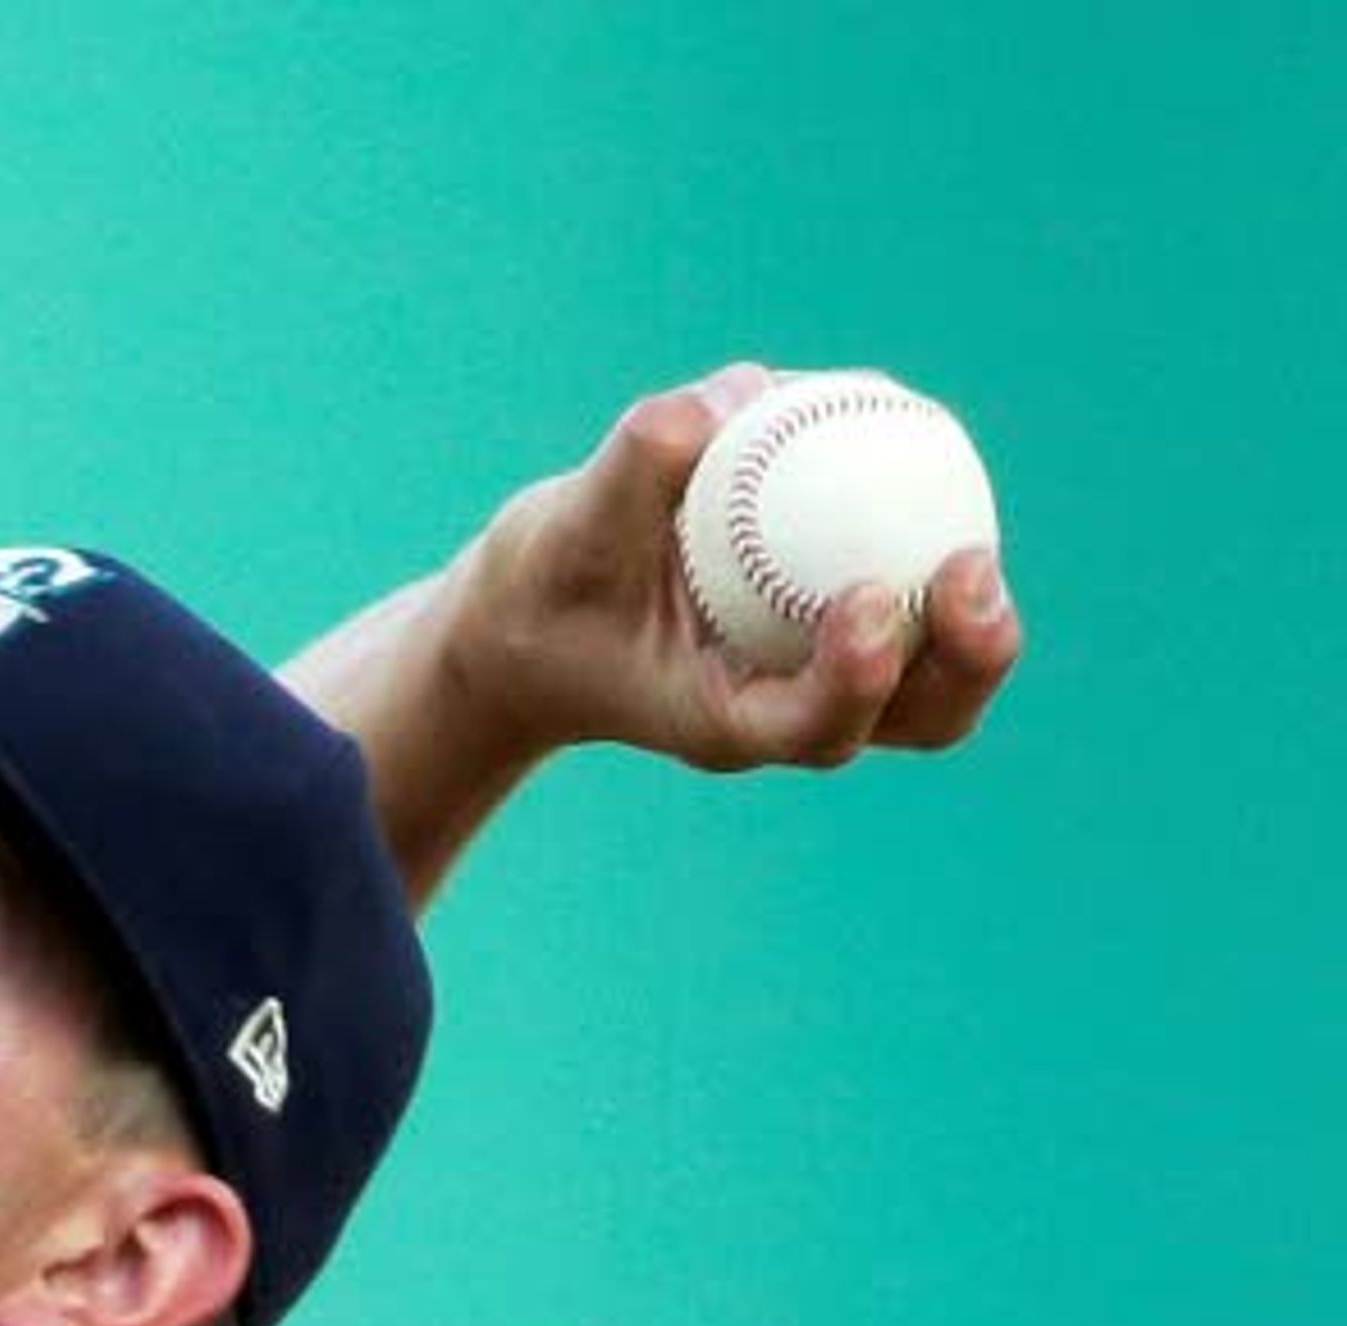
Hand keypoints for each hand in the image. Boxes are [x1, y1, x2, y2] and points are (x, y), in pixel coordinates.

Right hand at [442, 366, 1023, 781]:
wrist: (551, 607)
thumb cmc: (550, 581)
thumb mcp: (561, 531)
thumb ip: (631, 470)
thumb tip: (724, 402)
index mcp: (726, 716)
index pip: (811, 723)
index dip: (856, 678)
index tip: (867, 601)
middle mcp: (794, 702)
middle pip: (914, 717)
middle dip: (964, 664)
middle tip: (968, 573)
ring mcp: (831, 665)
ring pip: (937, 667)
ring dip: (976, 618)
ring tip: (974, 547)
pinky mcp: (845, 614)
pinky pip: (920, 580)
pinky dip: (935, 529)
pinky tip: (934, 454)